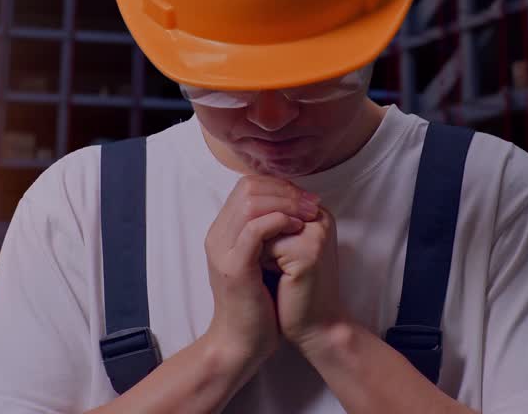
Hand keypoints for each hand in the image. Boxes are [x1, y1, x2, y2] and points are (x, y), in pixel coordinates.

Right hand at [203, 175, 321, 367]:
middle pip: (247, 188)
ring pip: (250, 202)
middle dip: (284, 190)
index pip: (246, 187)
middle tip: (310, 203)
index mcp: (222, 232)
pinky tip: (298, 228)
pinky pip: (255, 229)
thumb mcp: (262, 261)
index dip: (278, 186)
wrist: (243, 342)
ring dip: (285, 202)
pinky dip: (280, 221)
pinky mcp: (235, 267)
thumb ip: (268, 234)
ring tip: (308, 214)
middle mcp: (217, 236)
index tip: (305, 198)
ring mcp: (223, 250)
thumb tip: (295, 207)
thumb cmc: (259, 303)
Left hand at [265, 204, 349, 351]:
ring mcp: (316, 234)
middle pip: (266, 206)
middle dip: (254, 233)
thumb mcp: (282, 249)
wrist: (315, 328)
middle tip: (264, 262)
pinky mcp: (308, 253)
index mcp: (316, 213)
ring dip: (257, 249)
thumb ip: (271, 223)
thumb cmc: (294, 290)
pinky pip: (267, 245)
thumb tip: (240, 202)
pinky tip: (280, 282)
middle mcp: (320, 217)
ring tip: (273, 271)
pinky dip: (262, 264)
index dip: (253, 216)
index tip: (258, 246)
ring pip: (263, 225)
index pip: (272, 192)